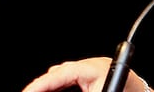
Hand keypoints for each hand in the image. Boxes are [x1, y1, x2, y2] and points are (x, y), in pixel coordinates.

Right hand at [22, 57, 149, 91]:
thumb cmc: (126, 91)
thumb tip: (53, 85)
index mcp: (96, 68)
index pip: (61, 73)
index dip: (41, 84)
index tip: (27, 91)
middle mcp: (96, 65)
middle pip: (61, 72)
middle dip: (43, 84)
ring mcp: (97, 69)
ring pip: (66, 75)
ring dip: (52, 85)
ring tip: (37, 90)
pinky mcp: (97, 76)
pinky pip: (74, 78)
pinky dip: (62, 85)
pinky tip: (53, 90)